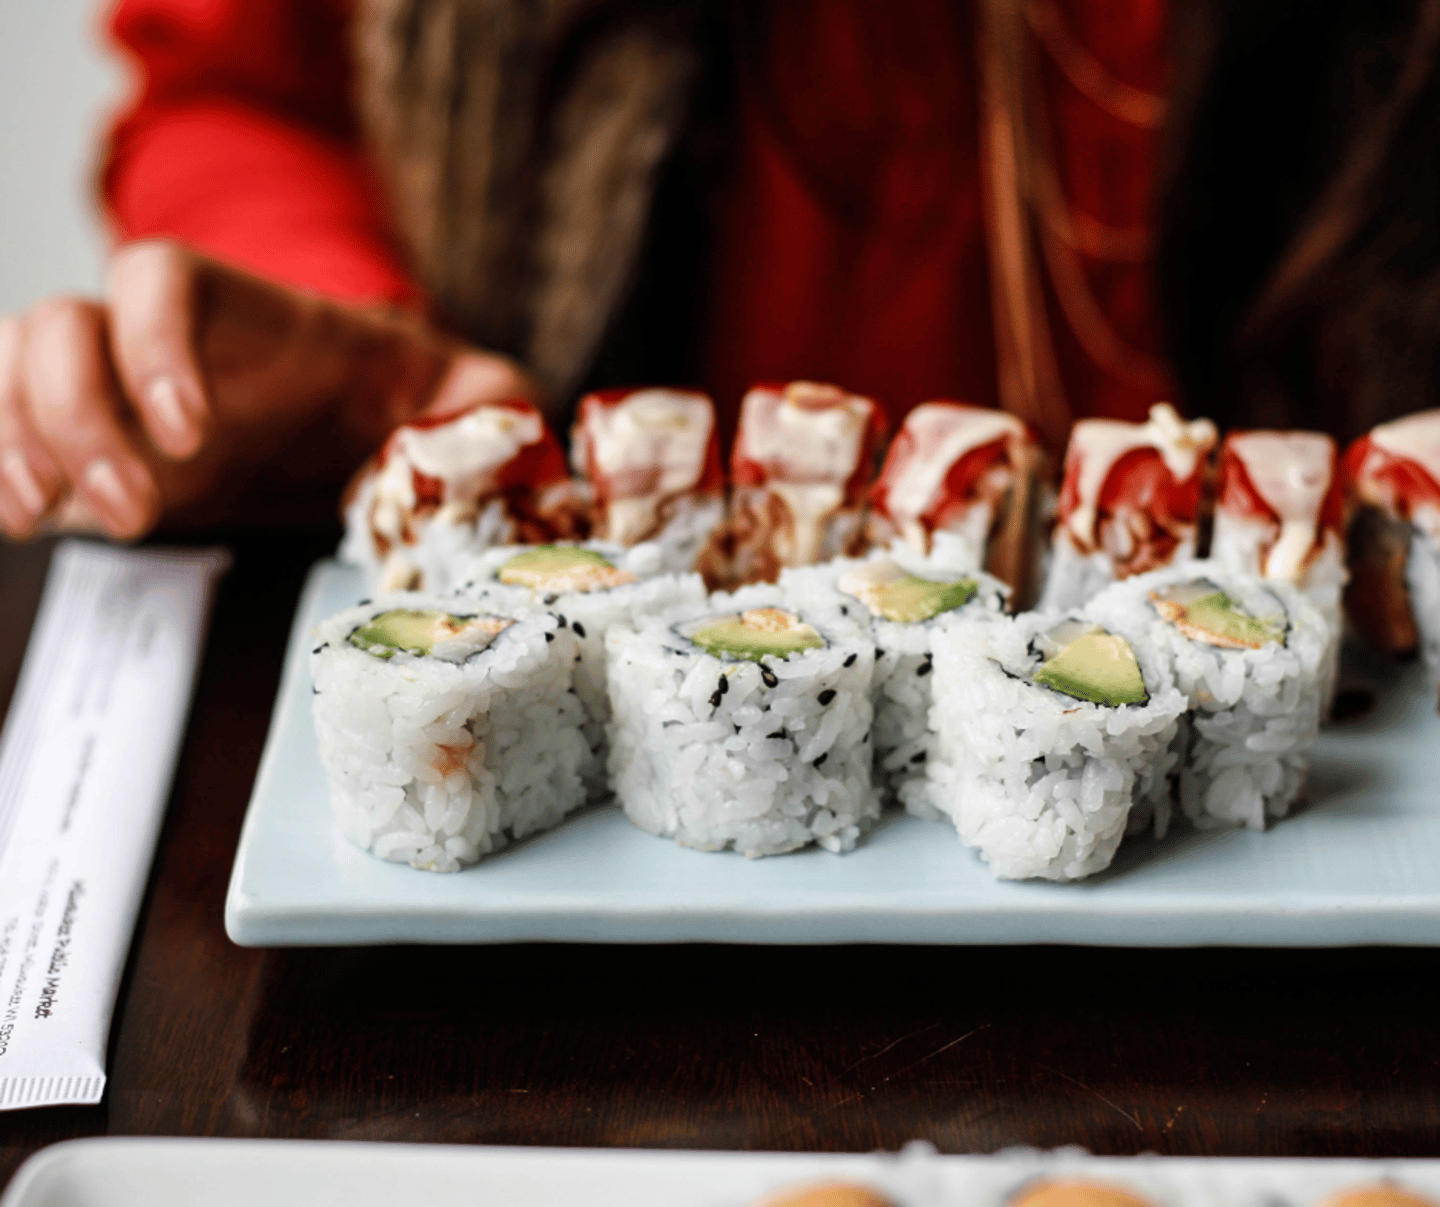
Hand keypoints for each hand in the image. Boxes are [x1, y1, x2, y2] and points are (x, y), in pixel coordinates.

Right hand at [0, 240, 537, 538]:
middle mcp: (156, 341)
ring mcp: (107, 390)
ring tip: (46, 518)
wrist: (348, 424)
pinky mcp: (83, 445)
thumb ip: (491, 405)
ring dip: (13, 441)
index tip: (191, 430)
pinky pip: (1, 429)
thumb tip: (507, 438)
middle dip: (73, 416)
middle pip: (59, 326)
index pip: (160, 277)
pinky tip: (13, 522)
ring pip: (8, 371)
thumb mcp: (460, 398)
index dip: (154, 341)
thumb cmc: (393, 401)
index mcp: (245, 317)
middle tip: (132, 510)